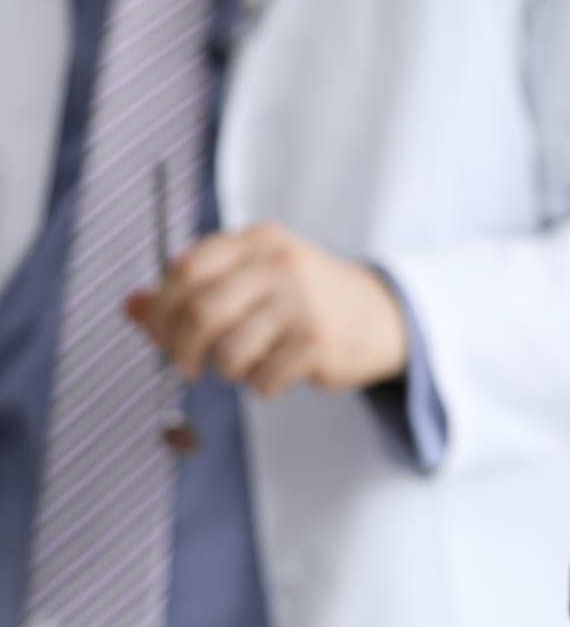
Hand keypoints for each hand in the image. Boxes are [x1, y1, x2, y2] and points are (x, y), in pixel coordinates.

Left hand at [125, 221, 407, 397]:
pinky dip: (261, 386)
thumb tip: (131, 307)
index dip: (163, 309)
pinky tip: (280, 372)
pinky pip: (263, 379)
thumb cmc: (303, 300)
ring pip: (229, 351)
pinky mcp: (319, 341)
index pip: (187, 268)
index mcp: (259, 240)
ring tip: (245, 365)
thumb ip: (192, 292)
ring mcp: (303, 302)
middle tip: (187, 368)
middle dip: (182, 350)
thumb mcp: (253, 280)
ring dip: (227, 370)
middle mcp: (281, 264)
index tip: (162, 335)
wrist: (383, 316)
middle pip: (201, 312)